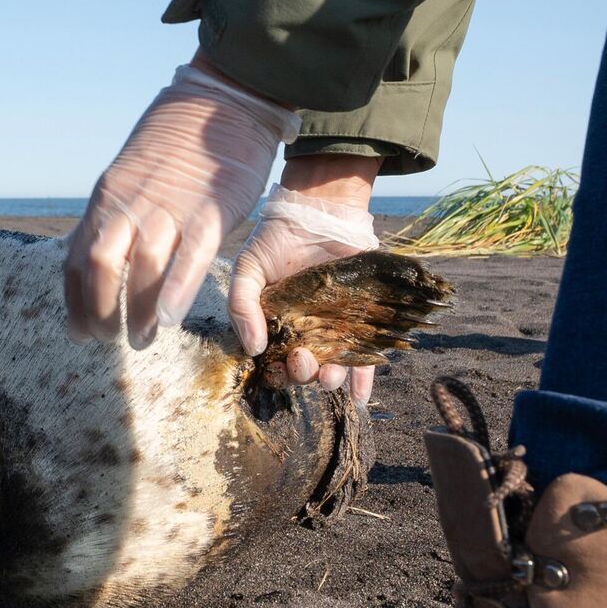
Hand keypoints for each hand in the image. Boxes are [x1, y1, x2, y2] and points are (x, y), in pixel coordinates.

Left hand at [64, 59, 298, 348]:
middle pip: (99, 266)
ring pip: (140, 267)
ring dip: (136, 313)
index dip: (74, 301)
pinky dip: (174, 292)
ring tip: (141, 340)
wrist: (224, 100)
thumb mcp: (129, 174)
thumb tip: (93, 250)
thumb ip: (114, 213)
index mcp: (108, 197)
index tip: (79, 331)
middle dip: (98, 311)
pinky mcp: (209, 210)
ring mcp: (168, 207)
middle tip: (109, 340)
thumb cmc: (179, 144)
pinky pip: (188, 258)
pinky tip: (167, 321)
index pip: (76, 257)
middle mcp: (130, 204)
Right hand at [230, 159, 381, 402]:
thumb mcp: (247, 268)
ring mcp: (335, 327)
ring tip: (329, 374)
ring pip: (334, 366)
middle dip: (303, 374)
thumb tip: (254, 349)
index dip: (276, 372)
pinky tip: (359, 397)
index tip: (276, 367)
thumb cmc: (277, 240)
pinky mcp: (362, 320)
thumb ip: (241, 306)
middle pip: (305, 369)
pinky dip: (363, 380)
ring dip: (330, 379)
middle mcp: (306, 333)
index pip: (275, 361)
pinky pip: (365, 356)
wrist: (319, 210)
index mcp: (277, 326)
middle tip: (302, 359)